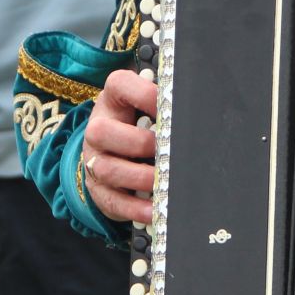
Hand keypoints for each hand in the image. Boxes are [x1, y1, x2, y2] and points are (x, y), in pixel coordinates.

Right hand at [81, 69, 157, 225]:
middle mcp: (98, 128)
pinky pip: (112, 201)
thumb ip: (166, 106)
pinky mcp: (98, 190)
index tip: (170, 107)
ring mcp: (94, 160)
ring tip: (163, 183)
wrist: (110, 153)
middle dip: (138, 143)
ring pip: (107, 169)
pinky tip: (154, 210)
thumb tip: (200, 110)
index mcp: (113, 100)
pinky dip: (135, 208)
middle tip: (166, 151)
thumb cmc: (138, 125)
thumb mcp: (145, 108)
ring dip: (139, 178)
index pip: (120, 85)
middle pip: (102, 132)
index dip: (145, 95)